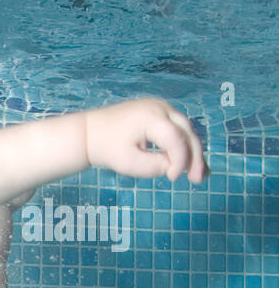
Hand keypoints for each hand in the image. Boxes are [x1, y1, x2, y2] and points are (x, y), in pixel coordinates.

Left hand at [84, 98, 207, 183]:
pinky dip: (183, 146)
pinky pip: (177, 129)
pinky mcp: (160, 113)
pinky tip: (190, 164)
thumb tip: (175, 167)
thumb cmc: (106, 148)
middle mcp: (160, 107)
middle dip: (195, 157)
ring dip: (192, 152)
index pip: (176, 138)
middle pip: (187, 132)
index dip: (180, 160)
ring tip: (197, 176)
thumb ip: (154, 166)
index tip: (172, 178)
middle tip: (198, 180)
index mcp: (151, 116)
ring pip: (186, 131)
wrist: (90, 132)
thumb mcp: (129, 163)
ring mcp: (162, 108)